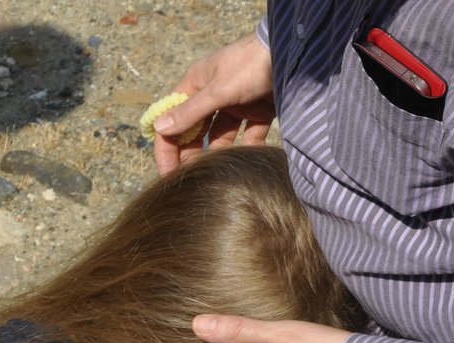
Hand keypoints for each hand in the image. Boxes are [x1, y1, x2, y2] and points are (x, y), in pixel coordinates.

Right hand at [153, 32, 274, 173]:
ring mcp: (235, 104)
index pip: (172, 120)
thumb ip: (189, 112)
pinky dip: (248, 148)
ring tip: (217, 173)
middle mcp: (212, 96)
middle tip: (191, 180)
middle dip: (191, 155)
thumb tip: (158, 129)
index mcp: (195, 85)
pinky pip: (249, 136)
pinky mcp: (258, 111)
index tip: (168, 173)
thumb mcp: (218, 91)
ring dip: (217, 153)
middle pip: (194, 132)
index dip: (167, 147)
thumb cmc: (251, 64)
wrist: (295, 52)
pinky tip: (247, 161)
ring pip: (220, 136)